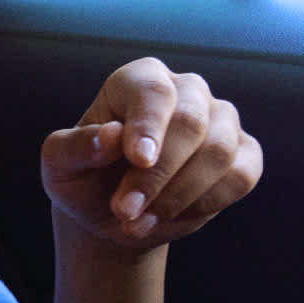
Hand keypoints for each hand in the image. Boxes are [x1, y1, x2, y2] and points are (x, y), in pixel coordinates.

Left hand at [41, 58, 261, 251]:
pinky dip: (206, 203)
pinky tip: (170, 216)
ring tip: (137, 222)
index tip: (139, 160)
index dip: (148, 126)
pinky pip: (241, 176)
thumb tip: (111, 136)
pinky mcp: (243, 154)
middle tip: (125, 211)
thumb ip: (77, 146)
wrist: (115, 213)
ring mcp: (221, 120)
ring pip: (219, 151)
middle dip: (157, 175)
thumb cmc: (83, 178)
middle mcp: (186, 91)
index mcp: (139, 80)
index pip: (153, 91)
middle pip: (190, 123)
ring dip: (177, 195)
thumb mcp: (60, 165)